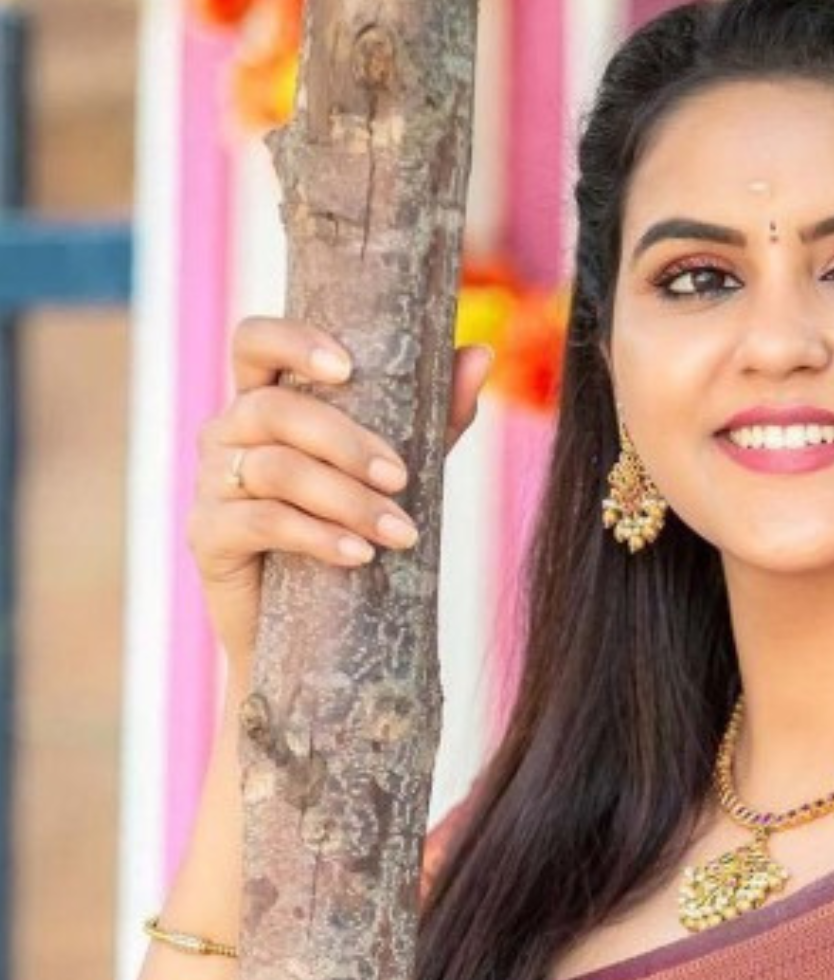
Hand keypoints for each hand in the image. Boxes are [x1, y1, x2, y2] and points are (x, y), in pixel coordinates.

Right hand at [186, 316, 493, 672]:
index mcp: (266, 402)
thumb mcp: (397, 474)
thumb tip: (480, 352)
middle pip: (274, 409)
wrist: (312, 638)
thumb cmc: (353, 536)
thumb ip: (434, 417)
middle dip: (346, 442)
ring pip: (274, 468)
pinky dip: (316, 536)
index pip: (256, 342)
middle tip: (402, 478)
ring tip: (401, 533)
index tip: (348, 367)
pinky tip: (358, 555)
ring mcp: (211, 484)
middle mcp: (229, 433)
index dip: (292, 342)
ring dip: (346, 499)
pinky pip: (260, 523)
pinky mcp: (207, 537)